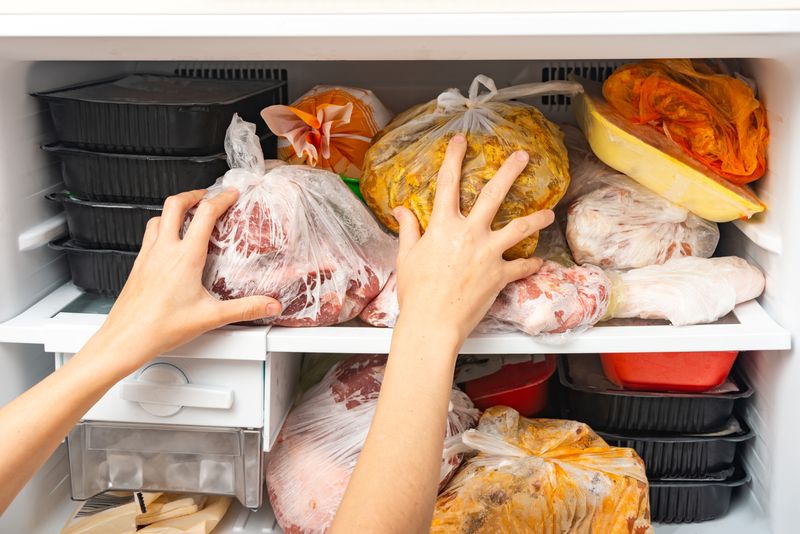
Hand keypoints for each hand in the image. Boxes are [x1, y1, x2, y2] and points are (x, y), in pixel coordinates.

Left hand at [94, 188, 280, 374]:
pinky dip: (161, 228)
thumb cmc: (161, 327)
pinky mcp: (138, 265)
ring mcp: (148, 256)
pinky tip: (168, 243)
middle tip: (206, 196)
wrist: (126, 338)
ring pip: (158, 217)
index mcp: (185, 257)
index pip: (205, 214)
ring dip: (174, 210)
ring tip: (187, 214)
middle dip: (193, 194)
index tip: (231, 195)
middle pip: (175, 204)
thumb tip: (268, 304)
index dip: (221, 199)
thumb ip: (245, 309)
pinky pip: (149, 236)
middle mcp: (164, 250)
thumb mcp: (211, 317)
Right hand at [392, 135, 554, 341]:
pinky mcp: (500, 275)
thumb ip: (409, 230)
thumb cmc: (416, 292)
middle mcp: (470, 234)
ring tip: (548, 213)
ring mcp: (488, 253)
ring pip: (519, 227)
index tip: (461, 141)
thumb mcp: (406, 257)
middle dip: (510, 172)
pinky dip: (531, 264)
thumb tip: (401, 211)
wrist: (432, 323)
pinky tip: (539, 262)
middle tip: (522, 156)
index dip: (454, 158)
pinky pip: (521, 267)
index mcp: (443, 226)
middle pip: (493, 194)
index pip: (448, 183)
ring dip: (536, 218)